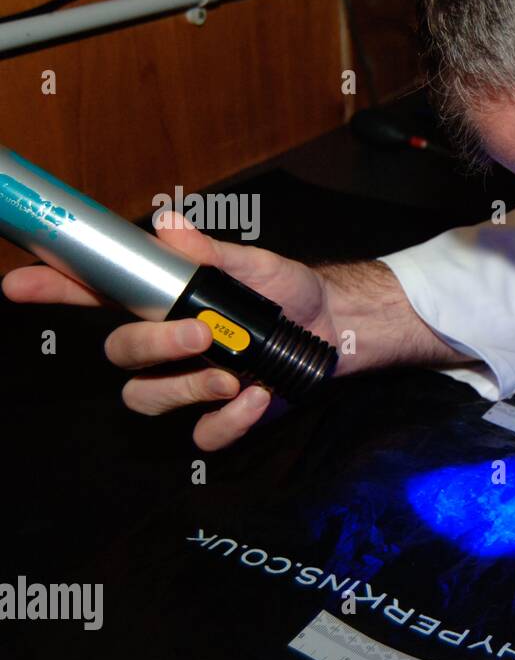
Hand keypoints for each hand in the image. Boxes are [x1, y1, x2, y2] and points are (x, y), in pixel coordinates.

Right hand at [1, 211, 340, 450]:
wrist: (338, 329)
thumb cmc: (288, 292)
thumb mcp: (255, 266)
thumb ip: (211, 253)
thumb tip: (168, 224)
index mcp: (163, 303)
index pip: (96, 295)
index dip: (54, 289)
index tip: (20, 284)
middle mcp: (165, 346)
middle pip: (118, 355)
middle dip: (151, 346)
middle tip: (199, 334)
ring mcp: (188, 383)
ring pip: (145, 398)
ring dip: (185, 388)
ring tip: (232, 374)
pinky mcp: (220, 416)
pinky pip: (201, 434)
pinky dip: (228, 421)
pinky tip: (256, 398)